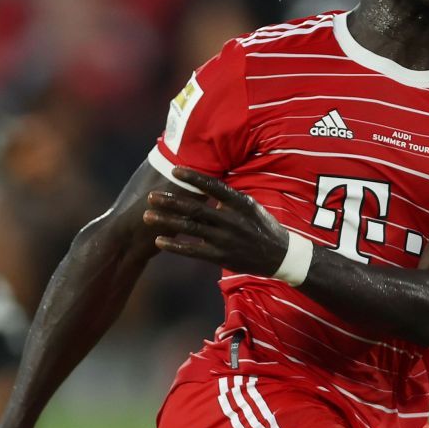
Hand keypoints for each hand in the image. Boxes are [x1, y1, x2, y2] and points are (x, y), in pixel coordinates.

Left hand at [144, 168, 289, 275]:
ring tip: (148, 216)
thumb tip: (205, 183)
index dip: (193, 178)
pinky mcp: (221, 257)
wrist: (280, 255)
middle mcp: (232, 220)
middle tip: (151, 196)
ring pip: (190, 228)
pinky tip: (159, 240)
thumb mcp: (250, 205)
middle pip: (195, 208)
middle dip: (171, 201)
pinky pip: (193, 250)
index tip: (174, 170)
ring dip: (167, 221)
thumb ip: (228, 197)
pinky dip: (175, 245)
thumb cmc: (262, 226)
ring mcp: (226, 240)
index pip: (213, 186)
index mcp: (240, 203)